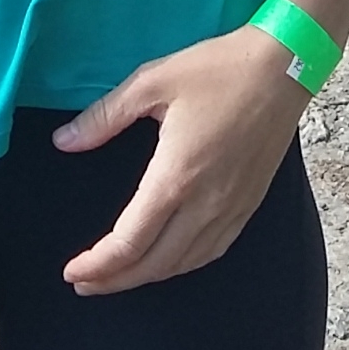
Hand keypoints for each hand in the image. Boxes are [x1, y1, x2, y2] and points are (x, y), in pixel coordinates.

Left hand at [50, 26, 310, 294]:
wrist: (285, 66)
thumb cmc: (218, 70)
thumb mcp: (152, 81)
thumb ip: (105, 116)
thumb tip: (63, 141)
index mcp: (175, 177)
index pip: (129, 242)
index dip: (97, 265)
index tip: (71, 272)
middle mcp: (204, 204)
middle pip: (154, 264)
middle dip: (114, 281)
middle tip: (83, 283)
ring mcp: (231, 208)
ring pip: (184, 264)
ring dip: (147, 277)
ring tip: (118, 277)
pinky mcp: (249, 205)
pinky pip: (212, 251)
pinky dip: (182, 266)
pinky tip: (169, 261)